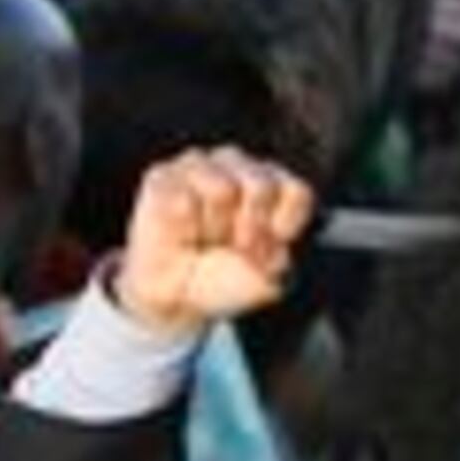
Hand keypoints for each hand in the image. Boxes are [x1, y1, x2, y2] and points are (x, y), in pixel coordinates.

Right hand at [115, 147, 316, 333]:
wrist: (179, 296)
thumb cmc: (227, 276)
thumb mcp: (267, 279)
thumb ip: (282, 259)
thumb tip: (278, 251)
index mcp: (274, 182)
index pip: (297, 192)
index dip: (285, 228)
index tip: (269, 253)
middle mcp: (238, 164)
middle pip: (262, 186)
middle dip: (251, 230)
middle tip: (234, 248)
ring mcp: (200, 165)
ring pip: (222, 189)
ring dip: (216, 228)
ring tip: (207, 238)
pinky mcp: (163, 176)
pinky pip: (183, 202)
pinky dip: (185, 230)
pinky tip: (182, 234)